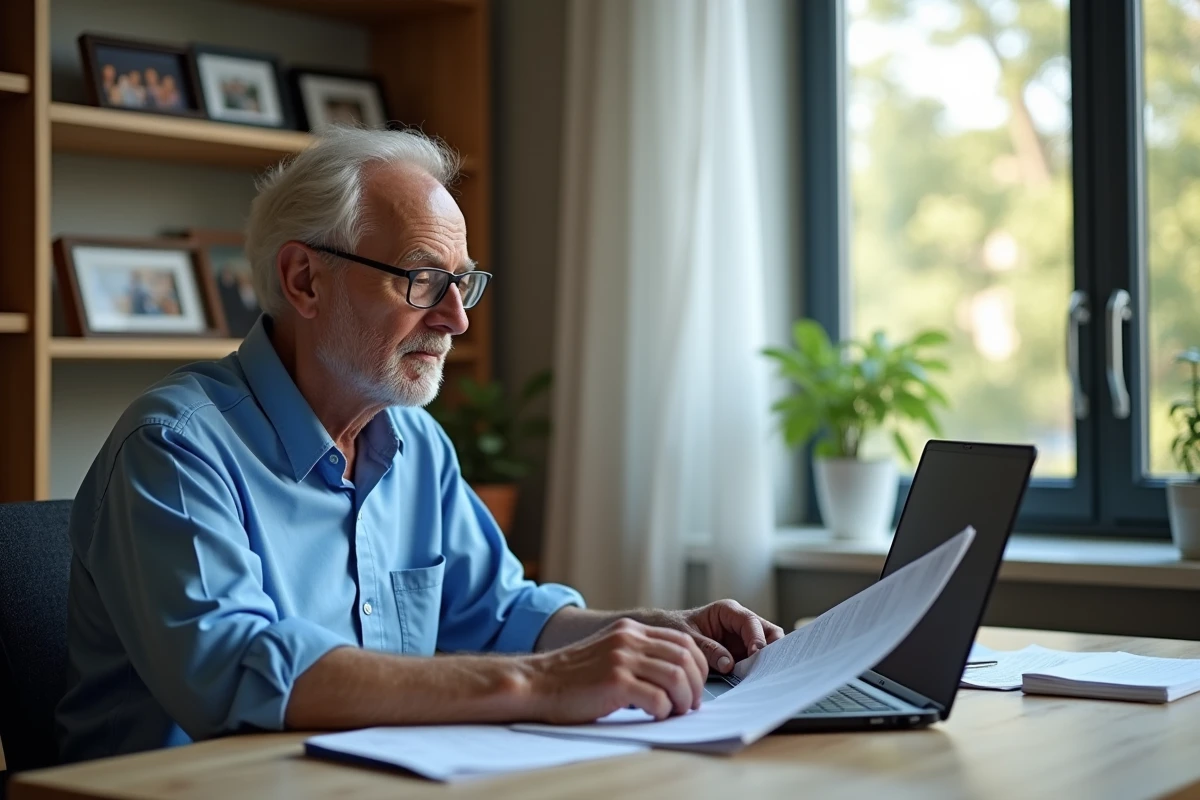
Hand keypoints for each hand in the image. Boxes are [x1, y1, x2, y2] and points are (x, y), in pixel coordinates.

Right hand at [525, 618, 707, 723]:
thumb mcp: (609, 652)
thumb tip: (676, 677)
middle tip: (690, 704)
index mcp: (631, 629)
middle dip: (696, 685)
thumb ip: (638, 655)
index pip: (683, 640)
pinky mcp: (615, 682)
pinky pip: (657, 698)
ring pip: (676, 677)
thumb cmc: (573, 677)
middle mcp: (629, 639)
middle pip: (685, 657)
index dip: (698, 665)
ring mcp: (622, 659)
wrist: (537, 683)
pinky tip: (655, 716)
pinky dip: (664, 711)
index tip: (694, 686)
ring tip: (676, 712)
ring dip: (684, 700)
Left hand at [636, 600, 785, 673]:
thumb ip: (707, 648)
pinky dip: (758, 669)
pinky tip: (754, 680)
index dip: (757, 637)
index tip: (756, 653)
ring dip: (766, 661)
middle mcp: (740, 623)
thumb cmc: (674, 627)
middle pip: (768, 632)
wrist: (665, 633)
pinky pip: (757, 661)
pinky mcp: (741, 654)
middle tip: (766, 666)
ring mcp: (743, 639)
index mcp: (728, 611)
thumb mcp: (687, 636)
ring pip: (768, 648)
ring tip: (761, 675)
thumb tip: (729, 664)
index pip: (751, 622)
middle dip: (771, 649)